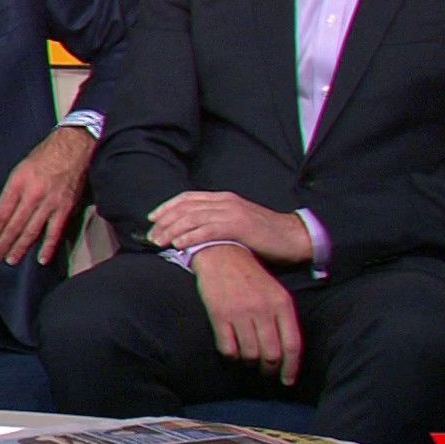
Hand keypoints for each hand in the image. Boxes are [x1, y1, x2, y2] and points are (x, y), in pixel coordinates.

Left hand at [0, 125, 93, 265]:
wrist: (74, 146)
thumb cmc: (45, 155)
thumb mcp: (21, 168)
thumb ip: (13, 190)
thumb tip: (4, 213)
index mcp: (18, 182)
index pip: (2, 212)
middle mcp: (32, 194)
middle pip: (14, 225)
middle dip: (3, 243)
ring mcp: (49, 203)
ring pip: (31, 231)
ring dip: (20, 248)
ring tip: (10, 260)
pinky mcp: (65, 208)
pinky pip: (55, 232)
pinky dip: (48, 247)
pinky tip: (41, 260)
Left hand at [148, 191, 312, 264]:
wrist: (293, 236)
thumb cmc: (264, 234)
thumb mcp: (237, 222)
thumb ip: (216, 222)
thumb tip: (192, 232)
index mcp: (223, 198)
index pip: (188, 198)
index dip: (167, 207)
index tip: (152, 218)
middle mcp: (225, 202)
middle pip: (186, 208)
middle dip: (165, 221)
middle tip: (150, 236)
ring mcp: (232, 212)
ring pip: (193, 218)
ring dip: (172, 230)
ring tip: (158, 242)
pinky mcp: (239, 226)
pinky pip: (208, 230)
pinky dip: (191, 237)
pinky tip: (179, 245)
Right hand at [191, 244, 302, 384]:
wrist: (222, 254)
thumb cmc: (251, 277)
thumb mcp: (275, 293)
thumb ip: (283, 319)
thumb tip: (286, 352)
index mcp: (282, 304)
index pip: (292, 345)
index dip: (291, 368)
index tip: (287, 381)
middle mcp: (263, 309)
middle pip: (272, 354)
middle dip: (270, 369)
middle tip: (266, 372)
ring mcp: (240, 312)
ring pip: (250, 355)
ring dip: (250, 364)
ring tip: (248, 361)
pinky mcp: (219, 314)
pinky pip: (228, 348)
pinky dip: (231, 357)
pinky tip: (232, 353)